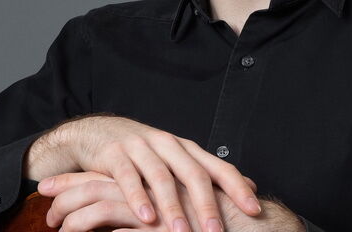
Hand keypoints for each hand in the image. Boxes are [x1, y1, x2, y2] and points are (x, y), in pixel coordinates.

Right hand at [36, 115, 261, 231]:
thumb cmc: (144, 154)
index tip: (254, 209)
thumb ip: (209, 173)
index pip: (218, 167)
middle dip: (206, 204)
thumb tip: (251, 186)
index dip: (237, 187)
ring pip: (161, 177)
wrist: (97, 133)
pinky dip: (137, 198)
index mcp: (187, 148)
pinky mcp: (115, 154)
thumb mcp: (178, 159)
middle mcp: (167, 144)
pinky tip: (146, 218)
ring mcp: (141, 147)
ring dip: (173, 207)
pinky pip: (128, 177)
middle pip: (193, 173)